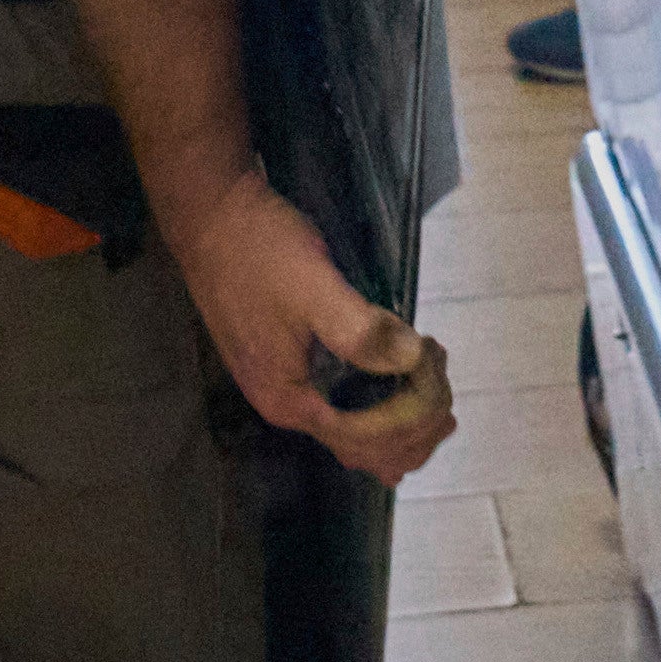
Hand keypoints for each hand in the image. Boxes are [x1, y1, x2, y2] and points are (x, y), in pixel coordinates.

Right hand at [168, 168, 455, 482]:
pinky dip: (378, 405)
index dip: (411, 421)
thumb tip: (412, 359)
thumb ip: (361, 329)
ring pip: (352, 431)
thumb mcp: (313, 287)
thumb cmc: (259, 249)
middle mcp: (285, 404)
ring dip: (398, 423)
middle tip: (447, 397)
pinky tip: (401, 384)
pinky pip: (342, 405)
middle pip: (359, 448)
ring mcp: (284, 384)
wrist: (212, 213)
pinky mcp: (288, 362)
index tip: (440, 381)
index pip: (364, 440)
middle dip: (411, 432)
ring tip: (435, 393)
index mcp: (290, 399)